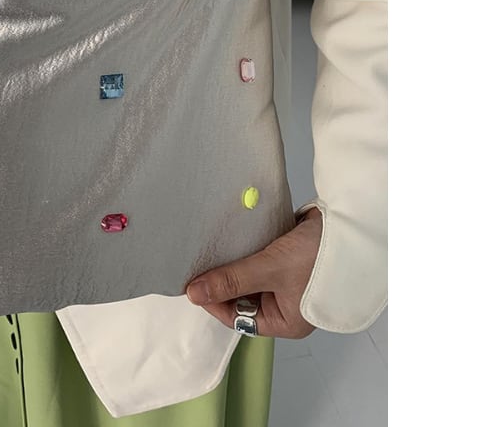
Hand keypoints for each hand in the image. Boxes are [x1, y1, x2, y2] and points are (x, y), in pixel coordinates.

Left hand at [185, 207, 322, 338]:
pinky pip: (258, 255)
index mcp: (286, 320)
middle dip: (223, 277)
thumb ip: (232, 280)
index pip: (237, 316)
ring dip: (234, 260)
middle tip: (199, 260)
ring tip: (213, 247)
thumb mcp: (270, 269)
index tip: (192, 282)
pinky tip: (232, 236)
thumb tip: (194, 293)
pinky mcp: (288, 254)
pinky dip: (246, 246)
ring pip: (249, 273)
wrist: (352, 224)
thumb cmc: (319, 256)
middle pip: (242, 294)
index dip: (213, 300)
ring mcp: (287, 278)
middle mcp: (286, 303)